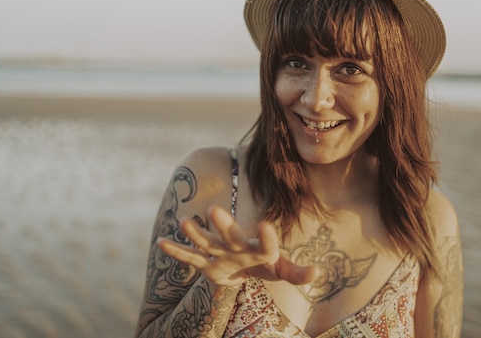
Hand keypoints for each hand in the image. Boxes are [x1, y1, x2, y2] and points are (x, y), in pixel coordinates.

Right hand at [157, 205, 318, 287]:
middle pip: (231, 236)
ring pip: (207, 243)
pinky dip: (177, 252)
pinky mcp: (207, 264)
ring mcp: (220, 253)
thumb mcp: (282, 270)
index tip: (265, 224)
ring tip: (184, 222)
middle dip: (224, 225)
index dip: (267, 236)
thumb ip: (298, 272)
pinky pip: (191, 258)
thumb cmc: (266, 265)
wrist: (246, 265)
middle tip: (214, 209)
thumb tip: (318, 273)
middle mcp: (238, 246)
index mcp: (259, 249)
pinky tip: (162, 242)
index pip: (266, 245)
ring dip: (196, 234)